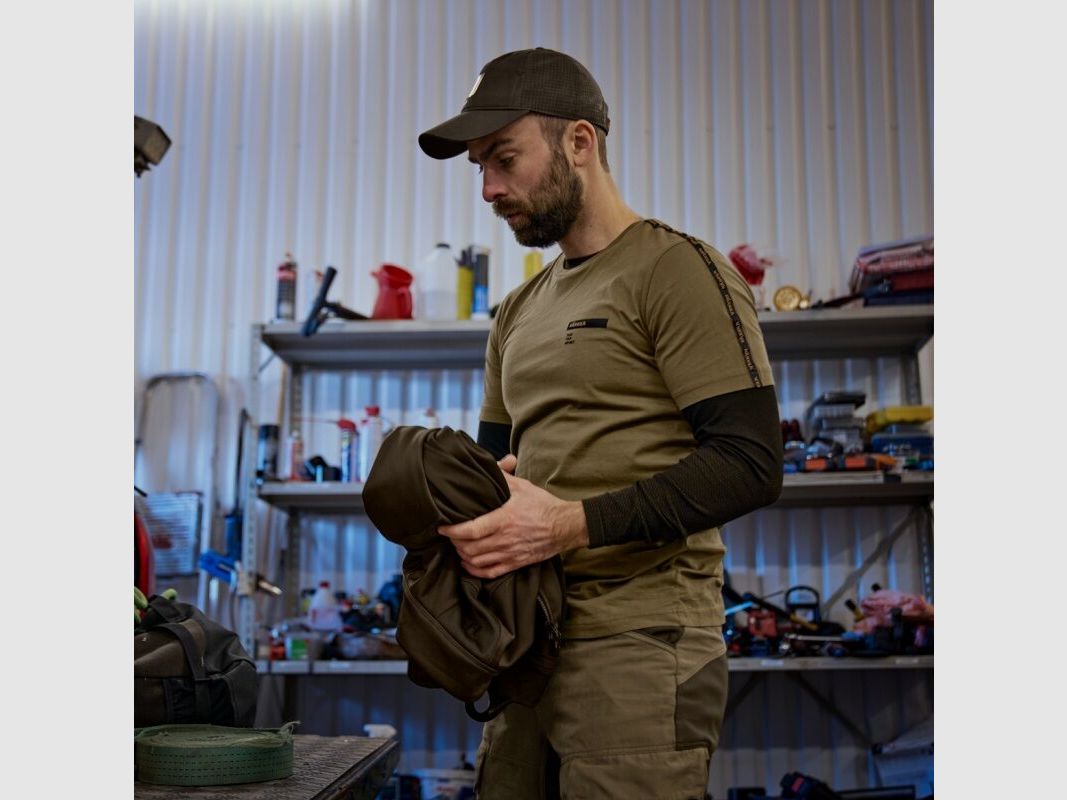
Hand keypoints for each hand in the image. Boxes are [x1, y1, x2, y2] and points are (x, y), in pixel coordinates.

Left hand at [438, 460, 587, 578]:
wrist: (565, 526)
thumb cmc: (543, 505)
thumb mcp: (523, 487)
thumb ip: (502, 477)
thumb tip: (488, 464)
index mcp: (504, 519)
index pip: (470, 530)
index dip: (452, 531)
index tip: (442, 527)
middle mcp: (504, 539)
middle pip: (469, 548)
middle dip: (455, 543)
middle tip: (450, 535)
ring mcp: (510, 553)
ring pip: (476, 561)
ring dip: (463, 555)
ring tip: (458, 546)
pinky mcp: (515, 563)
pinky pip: (489, 572)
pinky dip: (474, 570)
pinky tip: (469, 563)